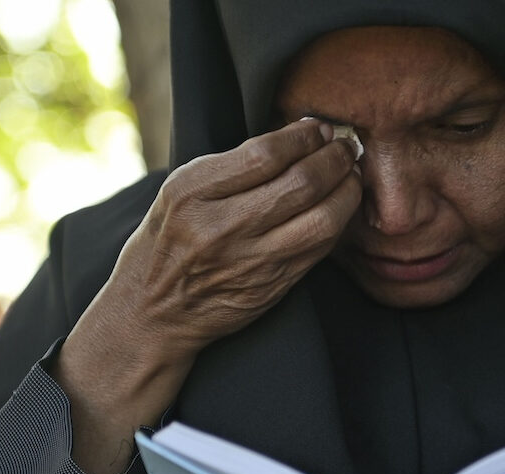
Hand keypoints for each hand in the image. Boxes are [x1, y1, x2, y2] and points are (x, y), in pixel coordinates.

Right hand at [55, 118, 360, 473]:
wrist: (153, 312)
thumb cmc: (168, 241)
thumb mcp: (180, 192)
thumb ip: (232, 166)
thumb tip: (299, 135)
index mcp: (191, 193)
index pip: (265, 154)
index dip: (303, 137)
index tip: (318, 129)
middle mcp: (220, 227)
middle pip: (301, 183)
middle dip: (334, 158)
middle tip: (346, 147)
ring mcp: (249, 261)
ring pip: (321, 219)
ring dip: (347, 191)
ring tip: (351, 175)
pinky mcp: (272, 286)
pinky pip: (319, 249)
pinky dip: (337, 222)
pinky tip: (340, 207)